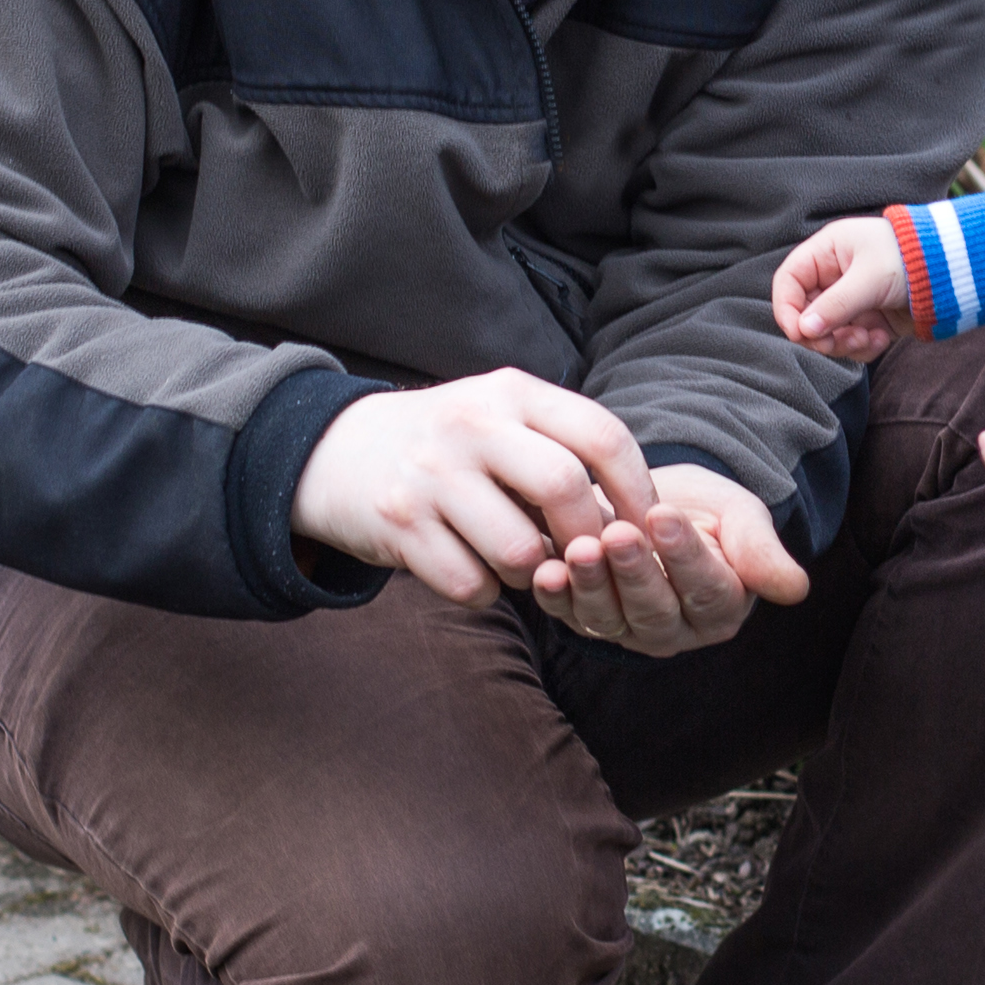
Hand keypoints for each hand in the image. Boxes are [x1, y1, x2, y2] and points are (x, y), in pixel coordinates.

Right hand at [291, 370, 660, 606]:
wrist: (337, 453)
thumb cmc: (449, 446)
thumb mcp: (501, 416)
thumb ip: (562, 447)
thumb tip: (636, 516)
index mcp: (510, 392)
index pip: (602, 434)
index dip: (638, 488)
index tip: (647, 526)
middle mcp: (469, 424)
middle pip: (564, 487)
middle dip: (588, 537)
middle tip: (584, 557)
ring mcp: (429, 475)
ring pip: (518, 549)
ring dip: (533, 573)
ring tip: (520, 560)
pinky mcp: (398, 525)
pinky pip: (470, 584)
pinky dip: (485, 592)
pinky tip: (474, 570)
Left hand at [528, 465, 814, 654]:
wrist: (651, 501)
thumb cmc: (704, 508)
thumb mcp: (740, 516)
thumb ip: (761, 550)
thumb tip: (795, 590)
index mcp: (721, 607)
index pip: (707, 589)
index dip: (686, 556)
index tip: (666, 515)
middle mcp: (674, 630)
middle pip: (655, 610)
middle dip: (635, 572)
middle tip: (619, 534)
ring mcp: (626, 630)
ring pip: (610, 617)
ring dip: (592, 584)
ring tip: (581, 548)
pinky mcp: (584, 619)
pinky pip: (568, 614)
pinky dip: (555, 596)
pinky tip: (546, 570)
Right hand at [773, 217, 914, 361]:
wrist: (954, 271)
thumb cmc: (910, 258)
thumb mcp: (869, 278)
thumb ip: (834, 305)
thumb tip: (804, 330)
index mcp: (827, 252)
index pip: (789, 281)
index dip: (787, 308)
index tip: (799, 332)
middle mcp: (835, 277)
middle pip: (805, 314)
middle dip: (820, 333)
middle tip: (838, 342)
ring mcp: (852, 301)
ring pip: (828, 334)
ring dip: (843, 343)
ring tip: (868, 337)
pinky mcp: (870, 321)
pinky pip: (852, 343)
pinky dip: (864, 347)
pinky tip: (883, 337)